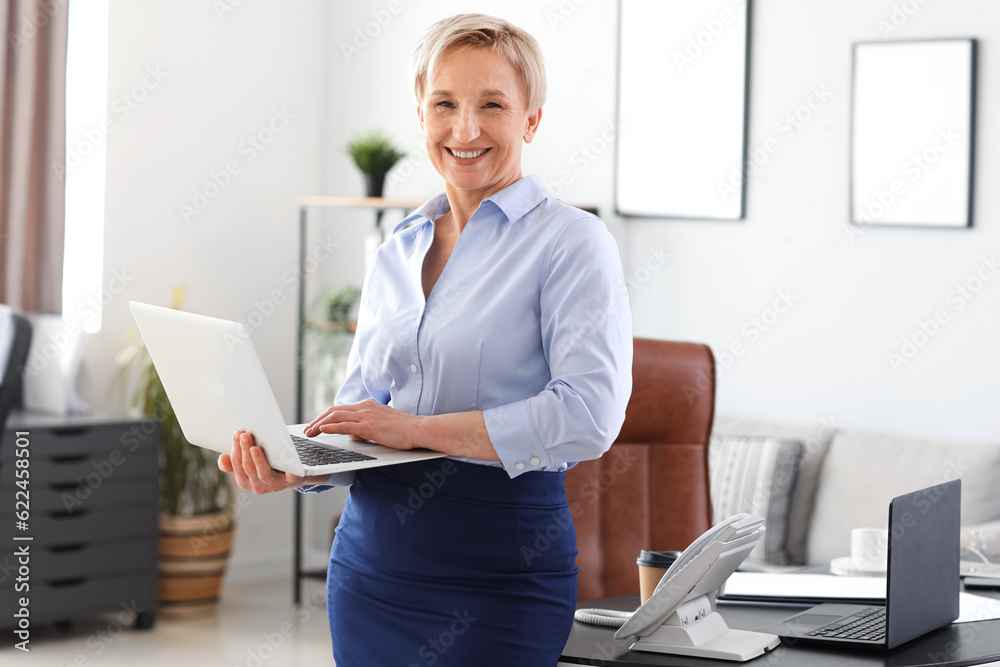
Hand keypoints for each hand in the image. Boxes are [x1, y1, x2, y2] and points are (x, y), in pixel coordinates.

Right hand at [218, 430, 329, 492]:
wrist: (294, 474)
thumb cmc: (268, 464)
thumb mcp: (250, 463)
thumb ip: (235, 462)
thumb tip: (223, 458)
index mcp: (245, 480)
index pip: (237, 465)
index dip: (236, 449)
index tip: (237, 433)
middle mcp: (257, 486)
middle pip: (248, 468)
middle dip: (245, 450)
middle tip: (245, 435)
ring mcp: (274, 485)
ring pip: (262, 474)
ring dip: (258, 460)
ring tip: (255, 447)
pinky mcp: (290, 482)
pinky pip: (288, 475)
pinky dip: (287, 468)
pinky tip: (285, 457)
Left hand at [304, 399, 421, 449]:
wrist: (419, 429)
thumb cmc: (404, 430)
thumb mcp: (381, 426)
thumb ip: (365, 428)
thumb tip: (353, 434)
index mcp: (368, 406)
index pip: (341, 409)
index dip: (326, 417)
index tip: (317, 424)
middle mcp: (365, 407)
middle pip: (334, 411)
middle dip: (318, 420)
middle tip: (308, 429)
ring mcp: (366, 415)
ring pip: (335, 417)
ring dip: (320, 424)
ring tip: (310, 432)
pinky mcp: (369, 426)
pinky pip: (345, 425)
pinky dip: (331, 427)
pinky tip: (322, 430)